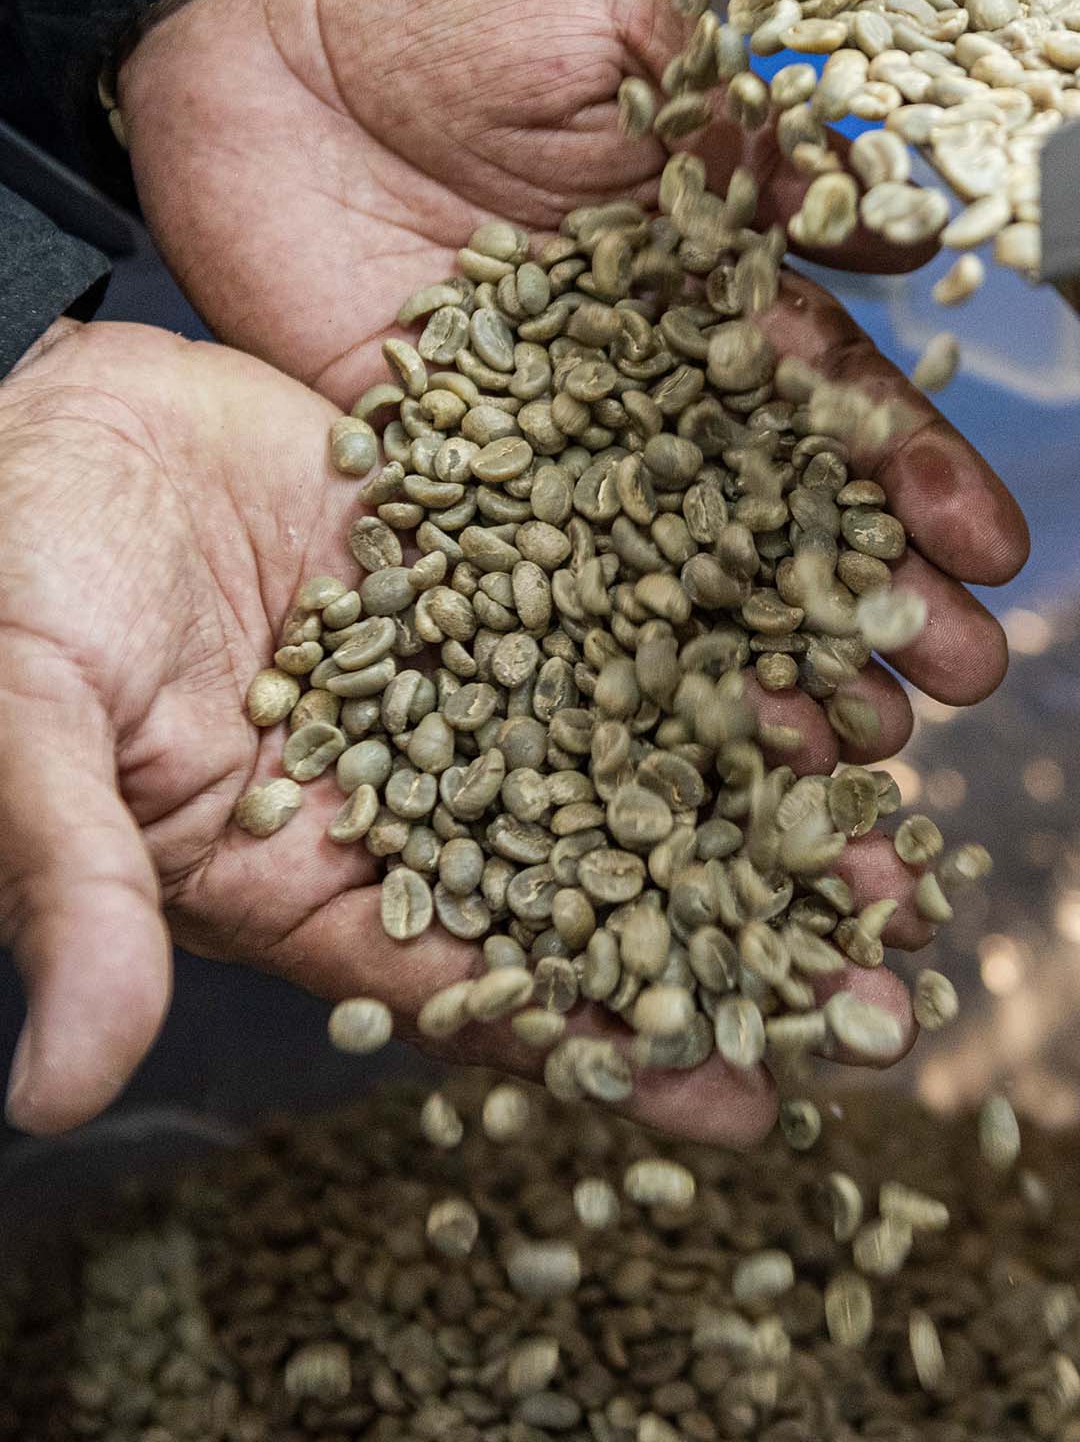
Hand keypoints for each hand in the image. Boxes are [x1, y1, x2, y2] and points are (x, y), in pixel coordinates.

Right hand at [0, 319, 1016, 1146]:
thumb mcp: (31, 734)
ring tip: (876, 817)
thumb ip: (78, 890)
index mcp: (298, 862)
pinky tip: (793, 642)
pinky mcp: (469, 543)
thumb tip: (56, 1088)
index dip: (602, 1046)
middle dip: (723, 931)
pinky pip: (598, 584)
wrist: (34, 420)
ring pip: (613, 733)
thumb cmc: (7, 586)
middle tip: (877, 984)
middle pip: (581, 872)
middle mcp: (398, 773)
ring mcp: (446, 655)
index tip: (747, 1100)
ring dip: (738, 780)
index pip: (471, 984)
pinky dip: (694, 620)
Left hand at [119, 0, 1027, 731]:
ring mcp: (528, 430)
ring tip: (850, 741)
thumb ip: (737, 135)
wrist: (260, 27)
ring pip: (655, 560)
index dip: (903, 464)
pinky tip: (658, 731)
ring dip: (750, 651)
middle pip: (759, 498)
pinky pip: (506, 573)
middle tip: (955, 676)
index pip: (819, 383)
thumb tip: (890, 228)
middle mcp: (626, 370)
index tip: (984, 546)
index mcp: (695, 269)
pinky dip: (578, 654)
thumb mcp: (614, 37)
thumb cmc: (446, 0)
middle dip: (860, 589)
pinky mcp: (420, 466)